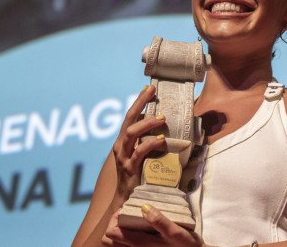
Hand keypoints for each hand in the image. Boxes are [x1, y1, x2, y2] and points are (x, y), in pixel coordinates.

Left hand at [103, 205, 204, 246]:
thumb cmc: (186, 245)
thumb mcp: (176, 232)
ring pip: (116, 244)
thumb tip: (143, 207)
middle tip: (126, 214)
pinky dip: (127, 237)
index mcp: (140, 244)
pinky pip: (126, 246)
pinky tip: (139, 229)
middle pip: (109, 241)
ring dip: (120, 231)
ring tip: (132, 221)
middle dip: (114, 225)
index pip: (111, 233)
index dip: (115, 218)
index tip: (126, 209)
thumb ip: (160, 220)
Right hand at [112, 85, 165, 200]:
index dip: (139, 101)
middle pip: (129, 119)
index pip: (130, 116)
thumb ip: (146, 141)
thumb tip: (166, 127)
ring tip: (161, 118)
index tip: (148, 87)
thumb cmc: (136, 175)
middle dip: (139, 103)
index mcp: (122, 141)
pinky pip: (140, 152)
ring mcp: (124, 157)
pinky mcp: (130, 168)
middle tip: (152, 91)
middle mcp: (120, 146)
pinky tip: (161, 140)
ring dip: (146, 123)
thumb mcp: (139, 155)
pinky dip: (150, 144)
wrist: (125, 199)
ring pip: (131, 133)